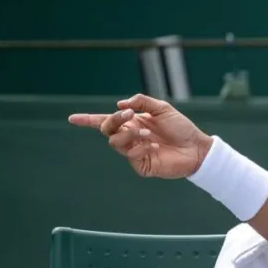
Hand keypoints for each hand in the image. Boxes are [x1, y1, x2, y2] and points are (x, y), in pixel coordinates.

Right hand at [68, 94, 212, 178]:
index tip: (71, 118)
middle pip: (107, 129)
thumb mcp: (162, 108)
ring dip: (128, 135)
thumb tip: (120, 105)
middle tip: (129, 115)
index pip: (106, 121)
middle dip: (114, 120)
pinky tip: (154, 147)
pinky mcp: (142, 165)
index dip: (88, 120)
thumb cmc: (181, 128)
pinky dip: (140, 148)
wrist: (196, 147)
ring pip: (115, 143)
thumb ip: (142, 102)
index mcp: (133, 123)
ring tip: (146, 133)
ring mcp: (135, 152)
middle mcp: (131, 137)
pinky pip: (131, 156)